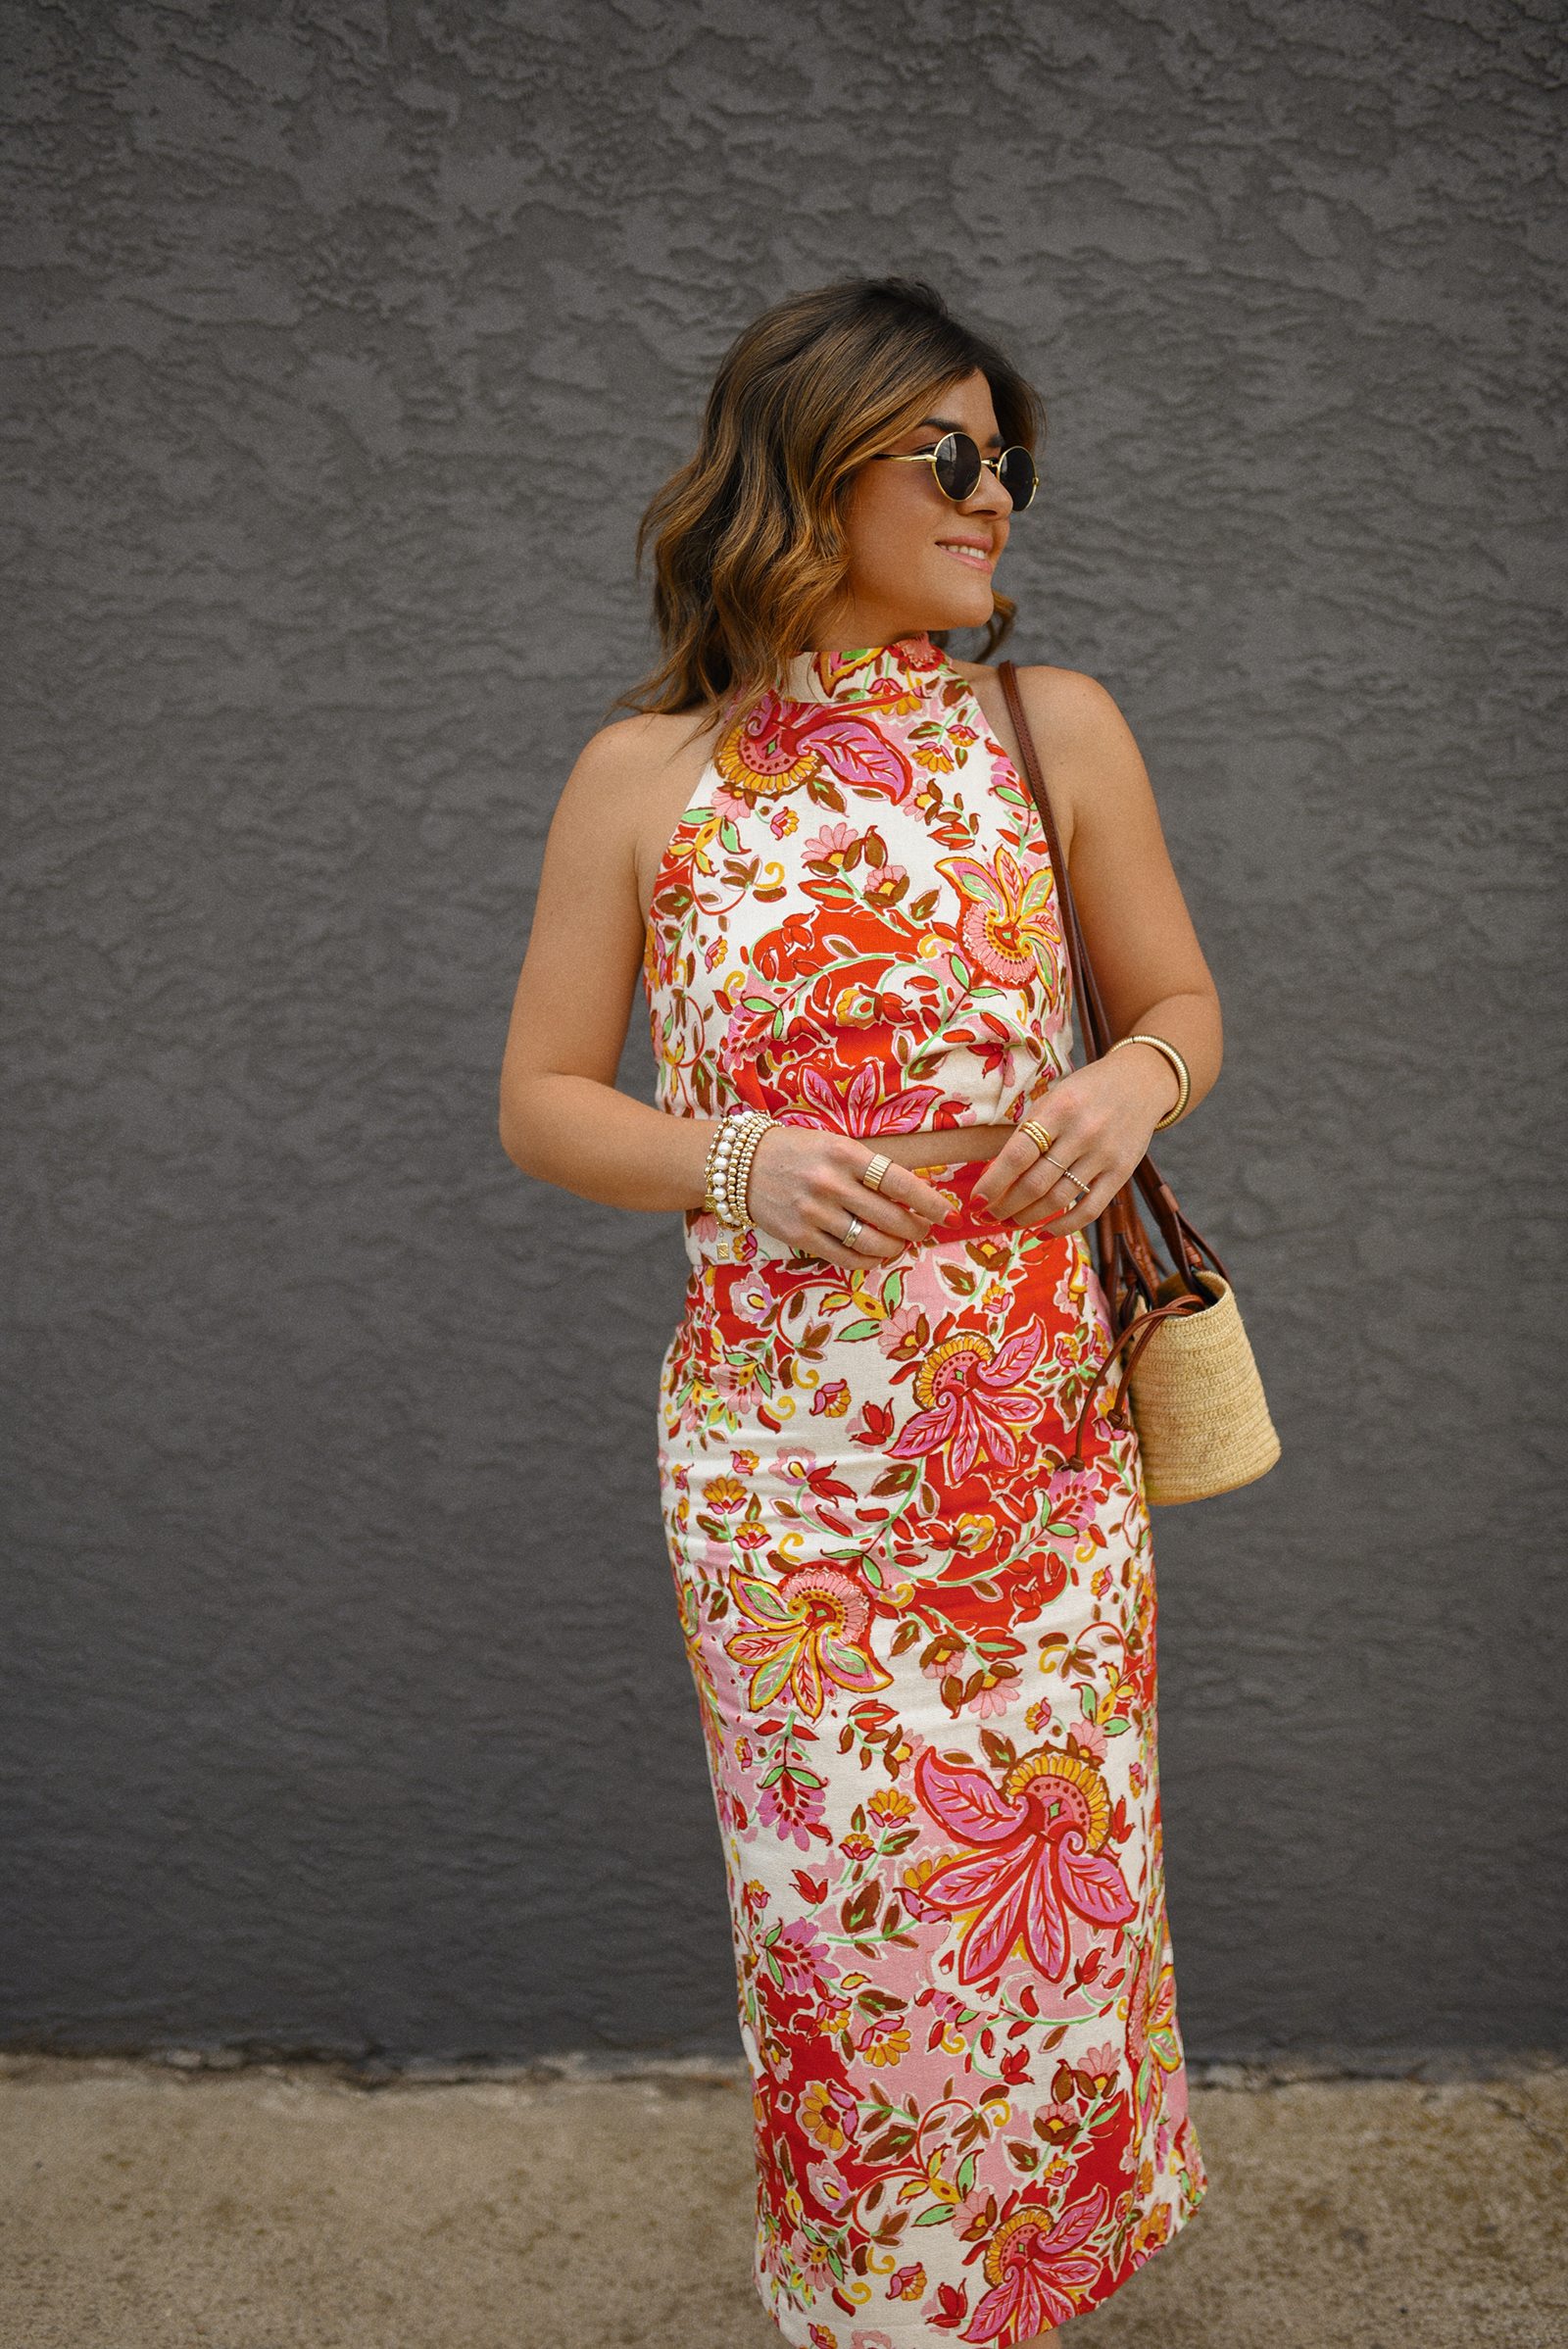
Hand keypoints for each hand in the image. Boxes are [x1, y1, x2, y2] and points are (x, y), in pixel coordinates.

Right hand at [746, 1128, 955, 1267]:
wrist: (738, 1163)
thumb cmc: (795, 1150)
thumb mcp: (833, 1143)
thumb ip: (867, 1166)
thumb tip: (910, 1195)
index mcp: (844, 1153)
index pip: (899, 1181)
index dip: (930, 1201)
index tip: (949, 1213)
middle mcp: (831, 1183)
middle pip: (891, 1217)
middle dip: (916, 1228)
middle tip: (923, 1230)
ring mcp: (814, 1212)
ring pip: (871, 1242)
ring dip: (894, 1247)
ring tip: (899, 1243)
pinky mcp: (799, 1236)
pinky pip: (845, 1257)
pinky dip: (867, 1260)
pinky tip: (874, 1255)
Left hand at [973, 1046, 1179, 1236]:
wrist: (1141, 1082)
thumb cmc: (1085, 1091)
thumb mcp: (1052, 1099)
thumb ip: (1027, 1133)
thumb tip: (994, 1176)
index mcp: (1059, 1109)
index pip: (1018, 1154)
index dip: (993, 1182)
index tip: (976, 1200)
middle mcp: (1083, 1133)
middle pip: (1036, 1183)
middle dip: (1005, 1206)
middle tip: (989, 1215)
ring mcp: (1105, 1155)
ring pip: (1059, 1200)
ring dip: (1028, 1218)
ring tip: (1010, 1223)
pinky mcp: (1122, 1172)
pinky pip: (1090, 1210)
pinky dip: (1064, 1227)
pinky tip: (1043, 1232)